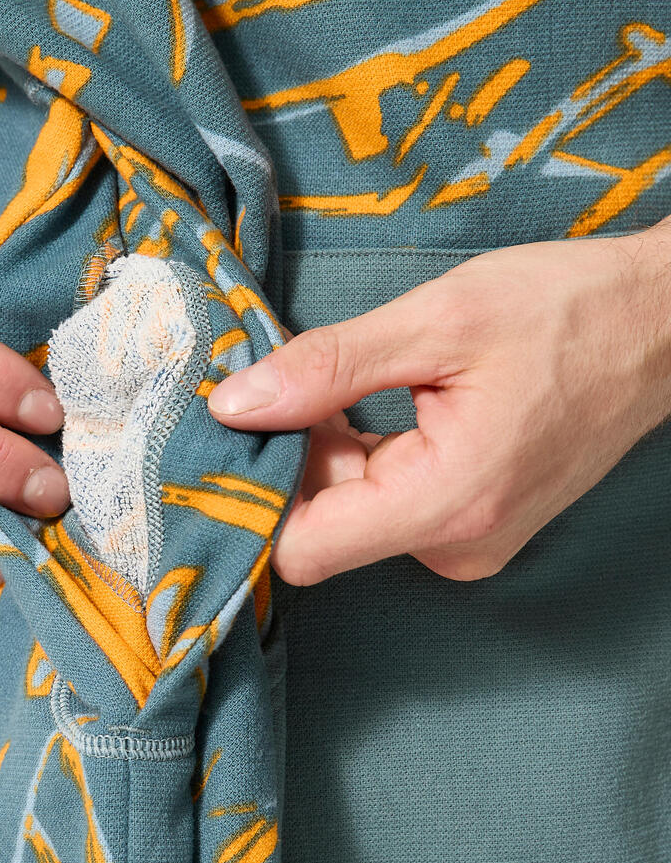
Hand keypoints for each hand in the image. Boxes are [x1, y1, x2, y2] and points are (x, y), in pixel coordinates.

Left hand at [208, 223, 670, 584]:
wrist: (661, 327)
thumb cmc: (566, 312)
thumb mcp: (437, 321)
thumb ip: (326, 368)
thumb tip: (234, 405)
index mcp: (446, 503)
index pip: (303, 550)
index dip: (258, 494)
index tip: (246, 430)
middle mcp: (456, 545)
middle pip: (321, 529)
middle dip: (298, 457)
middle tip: (312, 379)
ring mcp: (468, 543)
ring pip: (351, 515)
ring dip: (333, 452)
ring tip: (368, 381)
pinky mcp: (473, 527)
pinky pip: (387, 507)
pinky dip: (367, 459)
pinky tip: (390, 403)